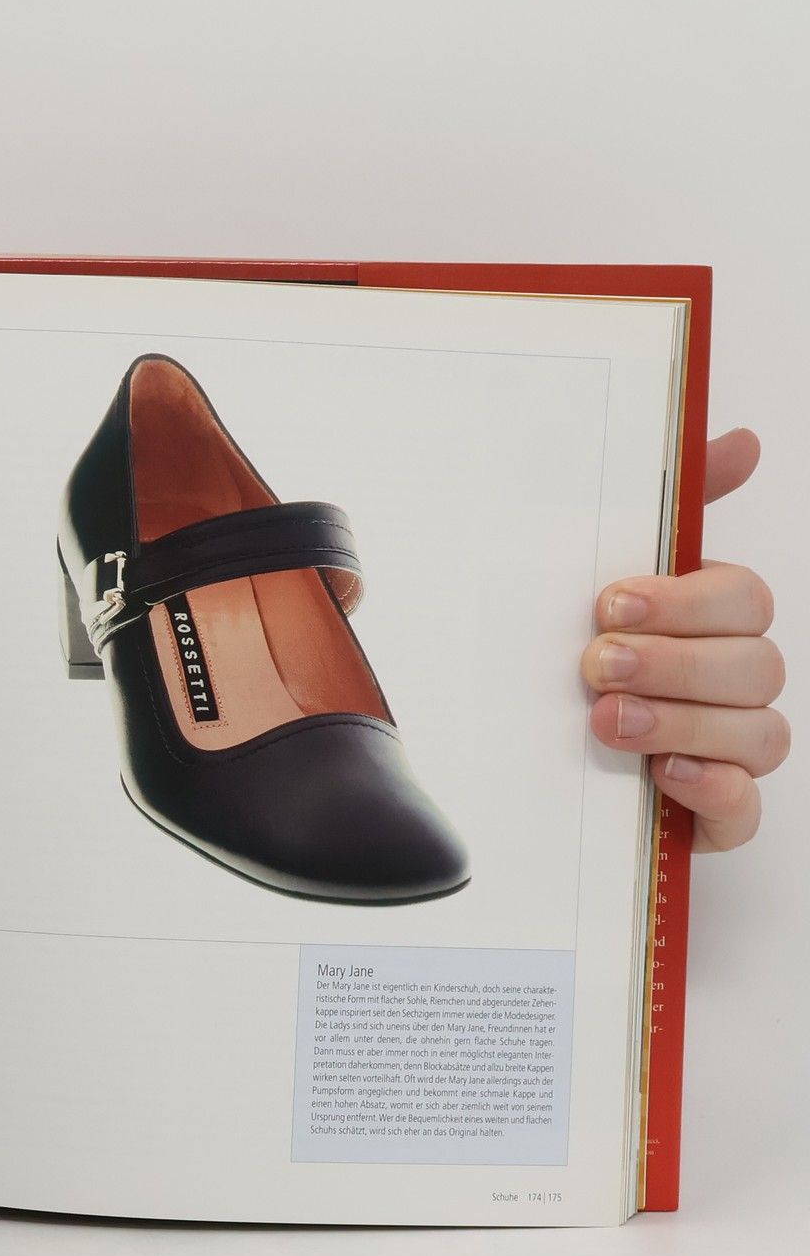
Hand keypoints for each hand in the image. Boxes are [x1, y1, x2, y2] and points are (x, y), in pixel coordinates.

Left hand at [584, 429, 787, 850]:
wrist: (498, 761)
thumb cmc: (553, 662)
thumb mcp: (575, 579)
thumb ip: (655, 513)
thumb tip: (741, 442)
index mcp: (702, 622)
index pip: (742, 596)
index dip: (686, 598)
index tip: (609, 603)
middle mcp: (726, 682)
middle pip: (756, 662)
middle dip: (675, 661)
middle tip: (596, 664)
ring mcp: (726, 749)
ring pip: (758, 730)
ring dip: (682, 720)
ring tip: (606, 720)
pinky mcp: (712, 813)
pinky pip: (745, 805)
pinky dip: (712, 787)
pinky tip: (664, 772)